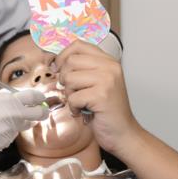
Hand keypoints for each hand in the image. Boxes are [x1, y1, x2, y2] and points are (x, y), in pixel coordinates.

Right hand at [0, 89, 48, 157]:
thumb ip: (8, 98)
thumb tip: (25, 99)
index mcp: (7, 98)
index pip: (33, 96)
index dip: (40, 99)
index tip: (42, 100)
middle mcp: (12, 112)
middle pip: (38, 113)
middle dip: (42, 113)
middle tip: (42, 113)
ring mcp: (11, 128)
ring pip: (24, 125)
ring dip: (19, 124)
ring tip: (2, 123)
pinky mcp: (8, 140)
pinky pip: (13, 136)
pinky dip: (7, 134)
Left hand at [55, 40, 140, 155]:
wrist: (123, 134)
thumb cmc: (107, 111)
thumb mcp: (96, 83)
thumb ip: (82, 69)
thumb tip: (54, 61)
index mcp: (108, 61)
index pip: (78, 44)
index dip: (63, 56)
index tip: (59, 68)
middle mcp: (110, 66)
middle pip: (70, 61)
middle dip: (65, 79)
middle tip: (75, 92)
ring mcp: (107, 80)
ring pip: (69, 78)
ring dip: (70, 95)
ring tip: (82, 103)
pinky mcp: (102, 95)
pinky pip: (73, 97)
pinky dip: (74, 108)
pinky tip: (85, 112)